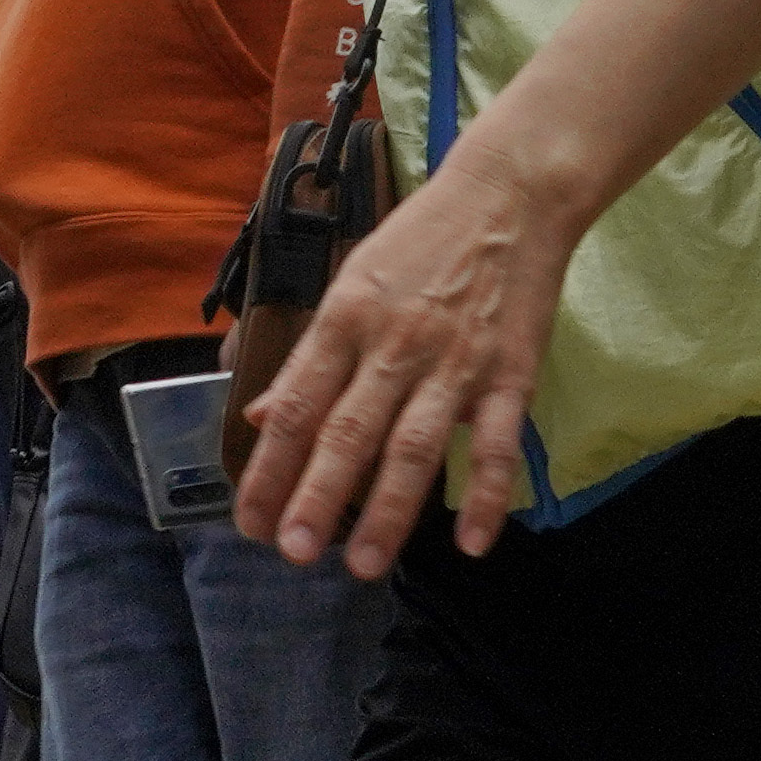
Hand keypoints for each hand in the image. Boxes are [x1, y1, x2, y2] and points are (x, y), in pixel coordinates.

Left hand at [233, 151, 582, 574]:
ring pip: (415, 446)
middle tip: (293, 552)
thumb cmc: (421, 240)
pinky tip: (470, 542)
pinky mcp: (511, 373)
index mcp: (345, 318)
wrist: (509, 197)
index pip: (296, 404)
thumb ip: (309, 356)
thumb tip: (261, 414)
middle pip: (348, 431)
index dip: (269, 466)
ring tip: (362, 563)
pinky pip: (498, 443)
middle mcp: (394, 344)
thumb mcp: (350, 283)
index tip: (249, 520)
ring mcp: (455, 362)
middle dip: (317, 496)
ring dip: (389, 510)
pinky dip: (487, 494)